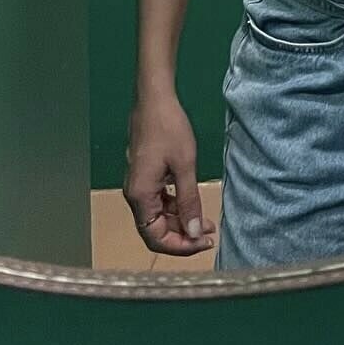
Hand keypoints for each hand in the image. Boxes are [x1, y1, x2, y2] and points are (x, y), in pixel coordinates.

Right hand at [123, 92, 215, 257]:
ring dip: (181, 221)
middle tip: (208, 233)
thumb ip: (189, 201)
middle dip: (183, 234)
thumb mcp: (185, 165)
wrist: (154, 98)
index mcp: (140, 196)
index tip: (203, 242)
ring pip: (158, 216)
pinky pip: (158, 202)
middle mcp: (135, 196)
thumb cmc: (169, 128)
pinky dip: (175, 207)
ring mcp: (138, 185)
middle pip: (156, 230)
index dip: (180, 246)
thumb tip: (194, 233)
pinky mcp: (145, 176)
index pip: (155, 238)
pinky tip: (191, 204)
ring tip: (205, 221)